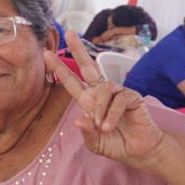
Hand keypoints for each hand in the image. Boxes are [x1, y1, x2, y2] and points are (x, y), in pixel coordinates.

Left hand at [46, 31, 164, 167]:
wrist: (139, 151)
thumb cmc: (115, 144)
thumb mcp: (94, 143)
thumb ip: (86, 132)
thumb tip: (79, 120)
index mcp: (88, 102)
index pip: (71, 82)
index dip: (59, 69)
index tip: (46, 54)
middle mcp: (101, 93)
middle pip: (88, 66)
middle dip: (78, 50)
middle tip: (69, 34)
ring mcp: (117, 93)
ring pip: (103, 88)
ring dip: (100, 109)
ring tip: (103, 127)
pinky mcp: (132, 97)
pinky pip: (119, 99)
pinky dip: (112, 114)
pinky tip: (109, 126)